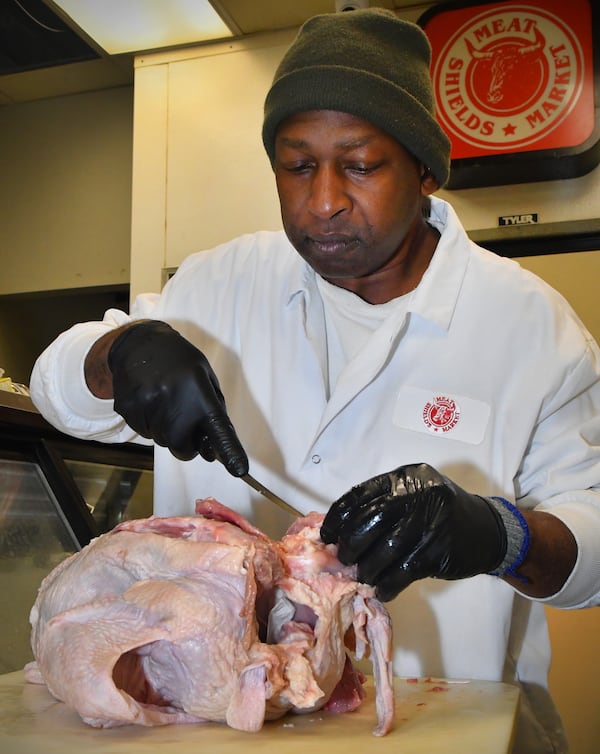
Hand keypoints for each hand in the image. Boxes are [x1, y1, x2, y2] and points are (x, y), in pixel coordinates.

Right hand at [107, 320, 247, 475]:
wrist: (138, 343)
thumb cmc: (179, 362)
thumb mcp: (205, 376)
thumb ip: (213, 410)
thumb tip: (214, 449)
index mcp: (199, 391)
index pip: (218, 428)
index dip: (229, 451)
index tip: (240, 469)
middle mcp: (173, 400)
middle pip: (183, 448)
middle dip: (187, 443)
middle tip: (186, 424)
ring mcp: (147, 405)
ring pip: (162, 441)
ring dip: (167, 432)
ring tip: (166, 403)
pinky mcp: (128, 409)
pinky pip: (143, 432)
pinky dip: (150, 425)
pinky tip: (151, 402)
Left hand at [320, 463, 506, 600]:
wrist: (489, 530)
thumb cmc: (440, 514)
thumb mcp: (413, 497)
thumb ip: (381, 506)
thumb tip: (340, 534)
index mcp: (404, 478)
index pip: (359, 495)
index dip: (337, 517)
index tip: (326, 536)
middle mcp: (418, 494)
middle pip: (370, 520)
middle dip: (351, 544)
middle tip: (345, 559)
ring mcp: (431, 521)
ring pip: (387, 548)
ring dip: (369, 568)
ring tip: (363, 577)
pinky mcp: (440, 549)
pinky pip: (405, 570)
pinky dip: (389, 583)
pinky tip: (382, 589)